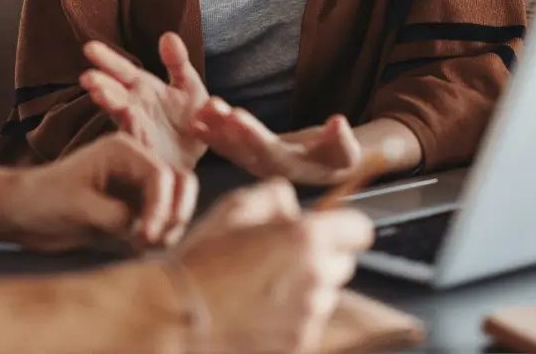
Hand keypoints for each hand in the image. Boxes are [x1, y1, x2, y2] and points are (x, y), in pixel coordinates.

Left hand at [3, 133, 197, 251]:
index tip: (146, 237)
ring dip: (169, 227)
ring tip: (143, 246)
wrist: (23, 212)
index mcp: (122, 150)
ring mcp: (137, 185)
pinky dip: (159, 235)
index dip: (161, 207)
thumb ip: (116, 216)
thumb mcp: (79, 208)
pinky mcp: (135, 206)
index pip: (161, 175)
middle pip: (181, 182)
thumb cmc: (44, 199)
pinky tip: (137, 248)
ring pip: (176, 202)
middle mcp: (136, 163)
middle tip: (155, 241)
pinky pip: (162, 220)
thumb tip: (142, 228)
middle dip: (176, 212)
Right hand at [80, 33, 208, 170]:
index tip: (90, 48)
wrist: (200, 153)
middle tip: (88, 77)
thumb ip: (178, 62)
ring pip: (121, 115)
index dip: (107, 59)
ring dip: (111, 106)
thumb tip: (168, 35)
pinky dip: (133, 130)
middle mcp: (134, 106)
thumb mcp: (188, 85)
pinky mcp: (147, 150)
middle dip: (101, 84)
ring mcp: (138, 128)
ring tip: (100, 94)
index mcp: (143, 88)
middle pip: (114, 92)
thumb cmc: (189, 116)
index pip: (122, 70)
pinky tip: (128, 120)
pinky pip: (139, 139)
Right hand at [170, 179, 374, 353]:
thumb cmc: (202, 263)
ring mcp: (309, 318)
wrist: (175, 318)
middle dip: (321, 257)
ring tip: (264, 287)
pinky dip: (292, 317)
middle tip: (283, 257)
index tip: (328, 229)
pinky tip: (258, 311)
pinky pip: (308, 324)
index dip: (344, 226)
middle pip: (344, 264)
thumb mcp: (234, 209)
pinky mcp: (298, 346)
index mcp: (305, 239)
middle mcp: (315, 279)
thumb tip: (293, 205)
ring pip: (326, 296)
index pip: (360, 229)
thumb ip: (276, 196)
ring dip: (307, 289)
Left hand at [194, 99, 362, 186]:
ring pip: (231, 147)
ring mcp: (255, 162)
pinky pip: (227, 145)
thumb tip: (338, 122)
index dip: (251, 134)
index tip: (237, 116)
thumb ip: (343, 139)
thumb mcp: (348, 151)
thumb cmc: (340, 158)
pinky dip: (212, 133)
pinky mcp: (249, 154)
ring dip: (214, 129)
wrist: (329, 167)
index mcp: (289, 166)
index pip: (267, 150)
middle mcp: (267, 167)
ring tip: (199, 110)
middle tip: (212, 108)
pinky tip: (195, 121)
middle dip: (226, 128)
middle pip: (242, 148)